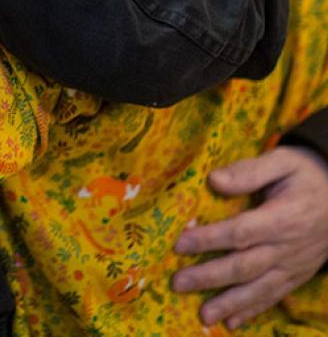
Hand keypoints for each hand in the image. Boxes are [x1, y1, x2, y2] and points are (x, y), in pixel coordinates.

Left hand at [172, 146, 327, 328]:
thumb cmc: (305, 174)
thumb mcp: (283, 162)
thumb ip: (249, 171)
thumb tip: (214, 180)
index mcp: (283, 217)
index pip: (241, 232)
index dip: (210, 240)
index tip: (179, 244)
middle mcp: (288, 247)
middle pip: (245, 266)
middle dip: (210, 276)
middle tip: (177, 283)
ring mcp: (293, 265)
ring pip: (259, 288)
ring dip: (230, 303)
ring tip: (203, 315)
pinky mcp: (297, 275)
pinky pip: (274, 296)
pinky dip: (252, 311)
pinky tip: (232, 323)